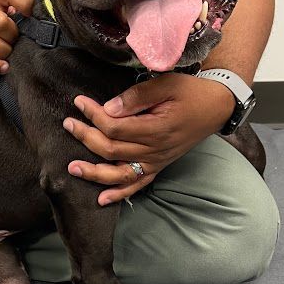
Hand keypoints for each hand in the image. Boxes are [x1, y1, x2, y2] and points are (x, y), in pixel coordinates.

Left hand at [62, 73, 235, 204]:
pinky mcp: (157, 167)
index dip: (93, 115)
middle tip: (68, 124)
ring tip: (72, 168)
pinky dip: (119, 194)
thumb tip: (110, 109)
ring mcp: (155, 162)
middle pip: (111, 149)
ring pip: (119, 173)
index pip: (114, 126)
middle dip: (85, 137)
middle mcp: (154, 150)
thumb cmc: (190, 93)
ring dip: (94, 173)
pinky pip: (136, 185)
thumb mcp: (166, 84)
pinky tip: (101, 199)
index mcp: (155, 129)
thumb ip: (136, 97)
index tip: (79, 102)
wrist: (215, 108)